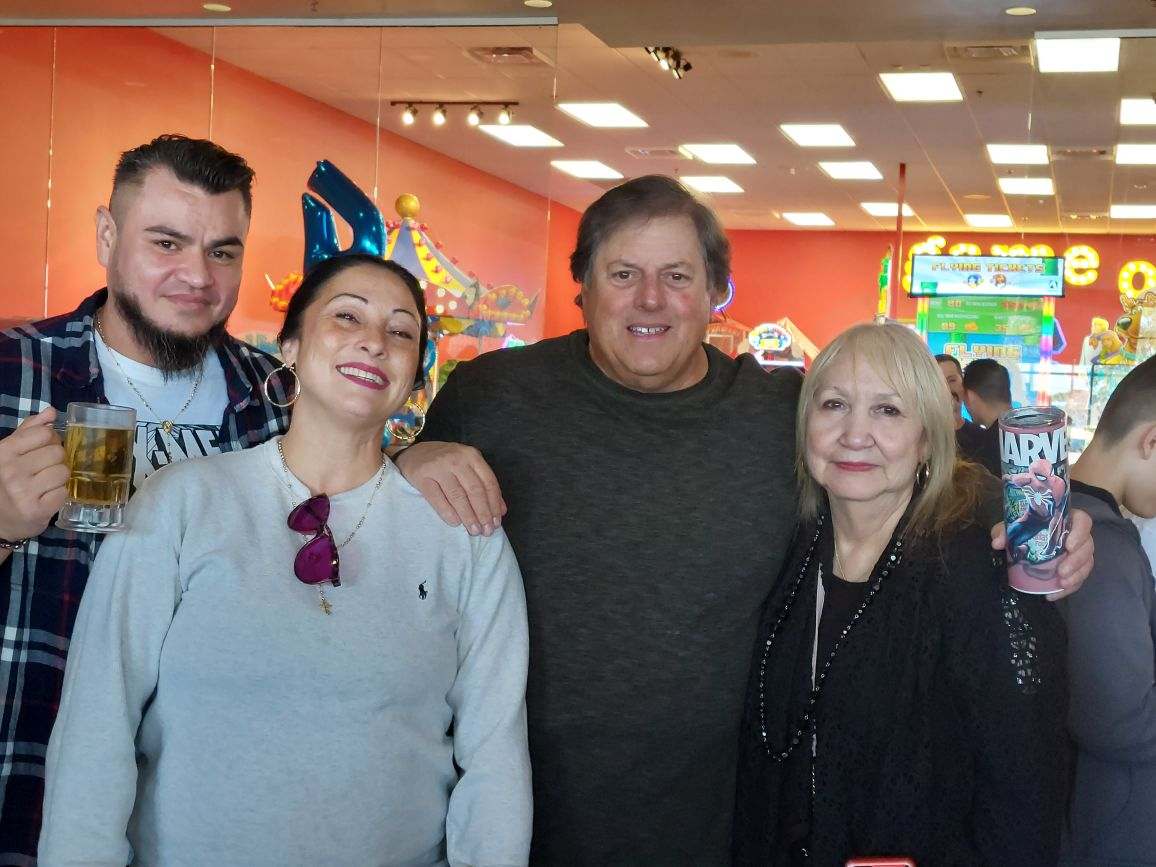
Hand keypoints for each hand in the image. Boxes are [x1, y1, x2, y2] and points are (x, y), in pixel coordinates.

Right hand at [0, 408, 68, 540]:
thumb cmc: (4, 482)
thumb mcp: (10, 452)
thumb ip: (29, 430)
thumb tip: (51, 411)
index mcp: (4, 451)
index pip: (45, 433)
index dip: (50, 440)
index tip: (43, 450)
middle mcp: (11, 470)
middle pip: (58, 452)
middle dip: (56, 460)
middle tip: (43, 471)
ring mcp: (23, 492)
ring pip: (63, 472)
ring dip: (59, 479)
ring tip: (44, 485)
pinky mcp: (36, 510)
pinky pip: (64, 493)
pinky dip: (59, 496)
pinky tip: (46, 498)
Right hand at [394, 441, 505, 535]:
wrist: (413, 454)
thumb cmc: (445, 463)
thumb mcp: (467, 466)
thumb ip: (484, 485)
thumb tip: (501, 511)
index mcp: (471, 455)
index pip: (488, 482)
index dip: (494, 504)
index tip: (497, 522)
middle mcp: (456, 459)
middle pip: (475, 490)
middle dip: (483, 513)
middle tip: (487, 531)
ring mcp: (438, 467)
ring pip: (458, 496)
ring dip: (468, 516)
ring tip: (474, 531)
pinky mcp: (421, 477)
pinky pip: (437, 498)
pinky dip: (448, 512)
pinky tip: (455, 523)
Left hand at [990, 508, 1093, 600]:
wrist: (1022, 542)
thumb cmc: (1022, 529)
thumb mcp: (1011, 528)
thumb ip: (1003, 531)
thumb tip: (997, 542)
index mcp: (1065, 520)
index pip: (1083, 521)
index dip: (1080, 532)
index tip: (1069, 545)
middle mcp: (1076, 536)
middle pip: (1088, 546)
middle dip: (1077, 560)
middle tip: (1062, 571)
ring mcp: (1078, 553)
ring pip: (1087, 563)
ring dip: (1077, 575)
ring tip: (1062, 583)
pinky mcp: (1075, 568)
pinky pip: (1079, 578)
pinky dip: (1069, 588)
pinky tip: (1054, 594)